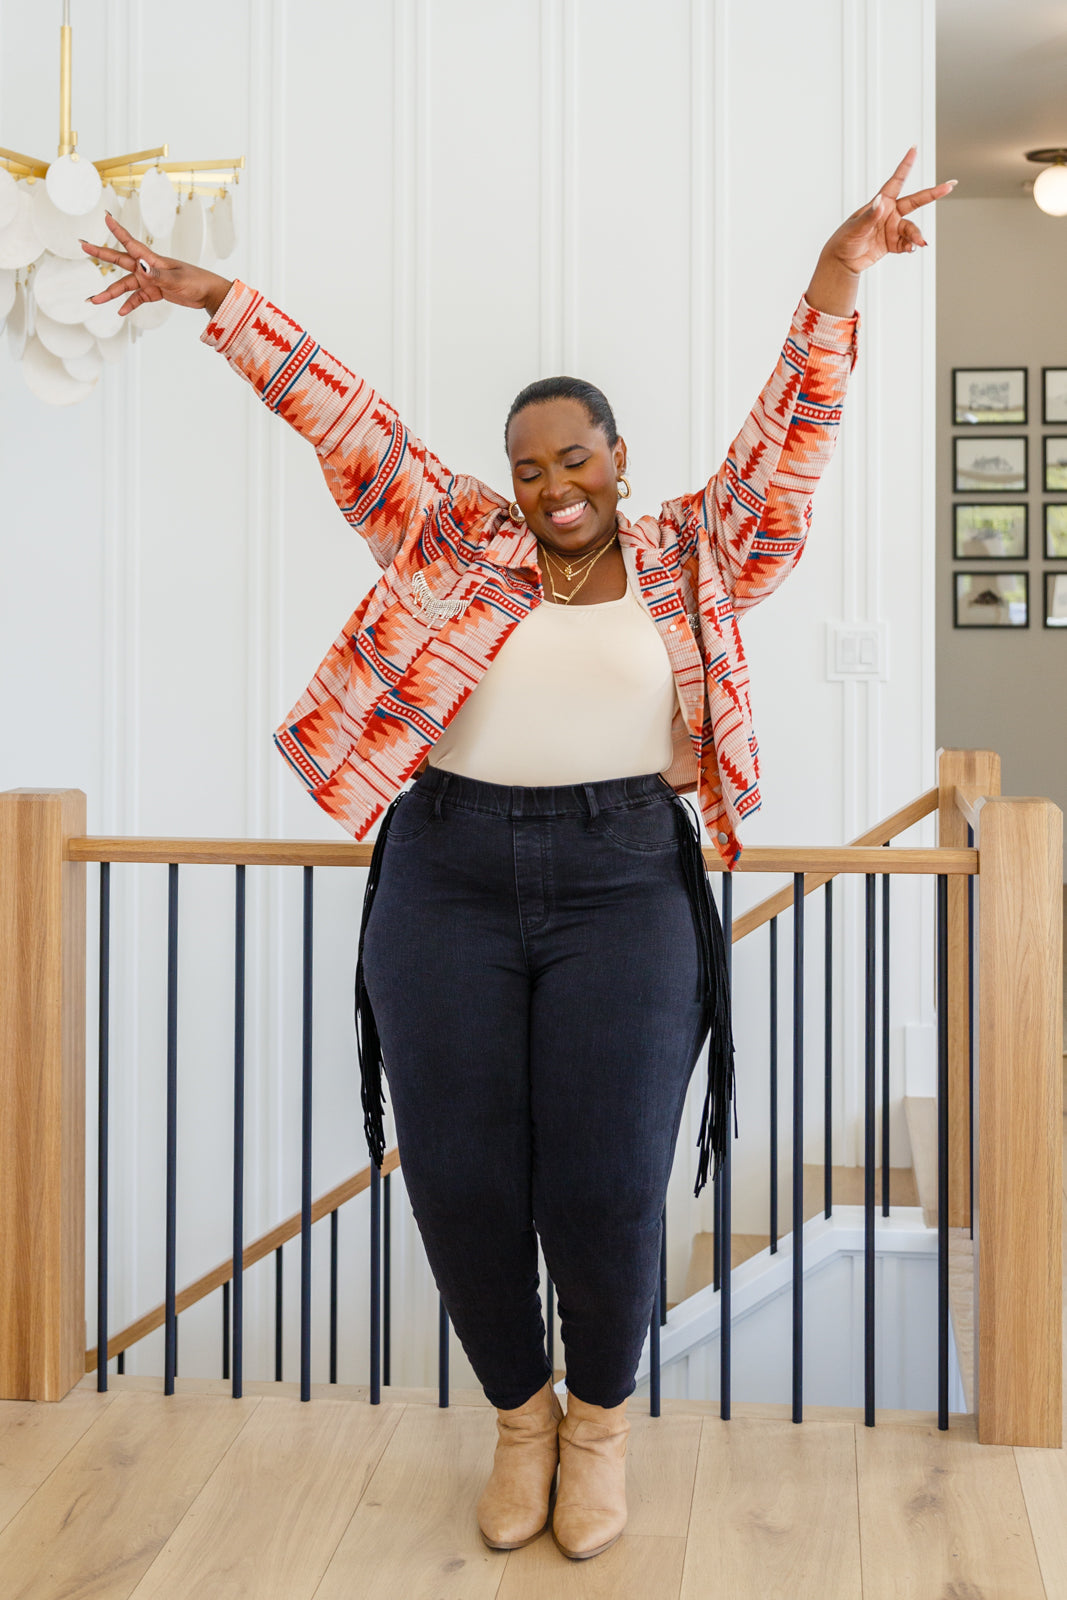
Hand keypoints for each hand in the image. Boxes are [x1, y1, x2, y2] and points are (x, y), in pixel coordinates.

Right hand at [79, 211, 232, 316]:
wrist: (208, 294)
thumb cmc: (196, 281)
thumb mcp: (177, 279)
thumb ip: (158, 275)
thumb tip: (141, 268)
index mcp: (152, 259)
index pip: (130, 242)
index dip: (117, 230)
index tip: (105, 217)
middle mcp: (147, 267)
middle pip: (119, 260)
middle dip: (101, 254)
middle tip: (83, 245)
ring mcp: (149, 280)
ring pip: (124, 285)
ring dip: (110, 293)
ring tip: (94, 300)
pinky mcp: (154, 292)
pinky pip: (137, 299)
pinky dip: (129, 305)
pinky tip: (120, 312)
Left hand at [805, 148, 956, 316]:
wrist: (842, 261)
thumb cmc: (845, 239)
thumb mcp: (856, 227)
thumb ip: (870, 216)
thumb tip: (880, 202)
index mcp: (881, 203)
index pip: (896, 181)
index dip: (905, 165)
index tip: (914, 148)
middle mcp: (890, 213)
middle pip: (915, 201)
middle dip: (933, 193)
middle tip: (950, 185)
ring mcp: (892, 228)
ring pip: (911, 228)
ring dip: (917, 235)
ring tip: (920, 243)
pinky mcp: (893, 243)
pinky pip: (907, 243)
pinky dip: (910, 246)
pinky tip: (911, 249)